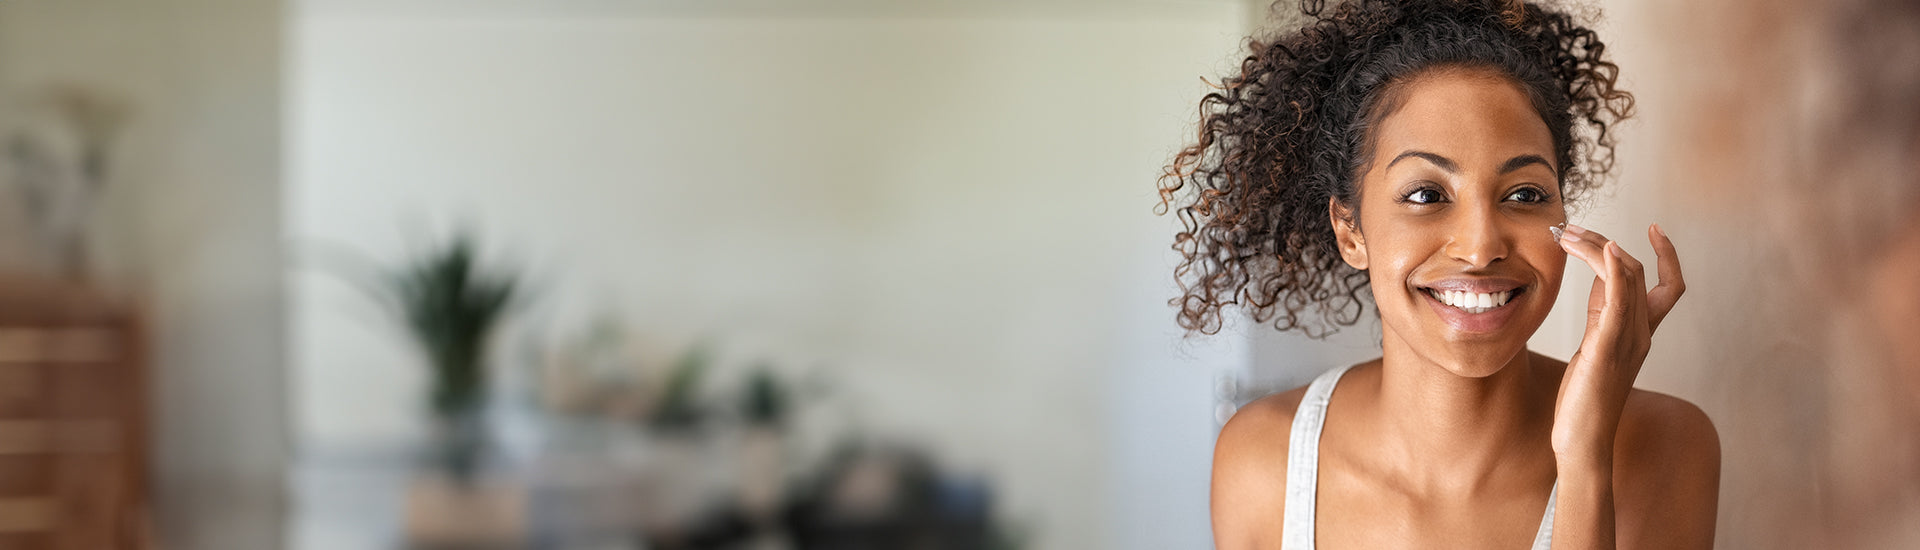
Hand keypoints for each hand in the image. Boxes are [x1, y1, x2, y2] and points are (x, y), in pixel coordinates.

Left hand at [1551, 223, 1685, 465]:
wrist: (1582, 439)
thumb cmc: (1585, 396)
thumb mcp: (1595, 345)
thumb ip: (1602, 314)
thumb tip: (1599, 278)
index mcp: (1641, 333)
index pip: (1669, 285)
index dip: (1668, 255)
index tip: (1654, 227)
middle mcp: (1641, 333)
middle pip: (1636, 271)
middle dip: (1604, 242)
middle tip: (1570, 229)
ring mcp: (1627, 340)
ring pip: (1626, 278)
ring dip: (1598, 248)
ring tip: (1569, 234)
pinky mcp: (1606, 348)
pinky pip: (1618, 302)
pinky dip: (1613, 271)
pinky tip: (1604, 250)